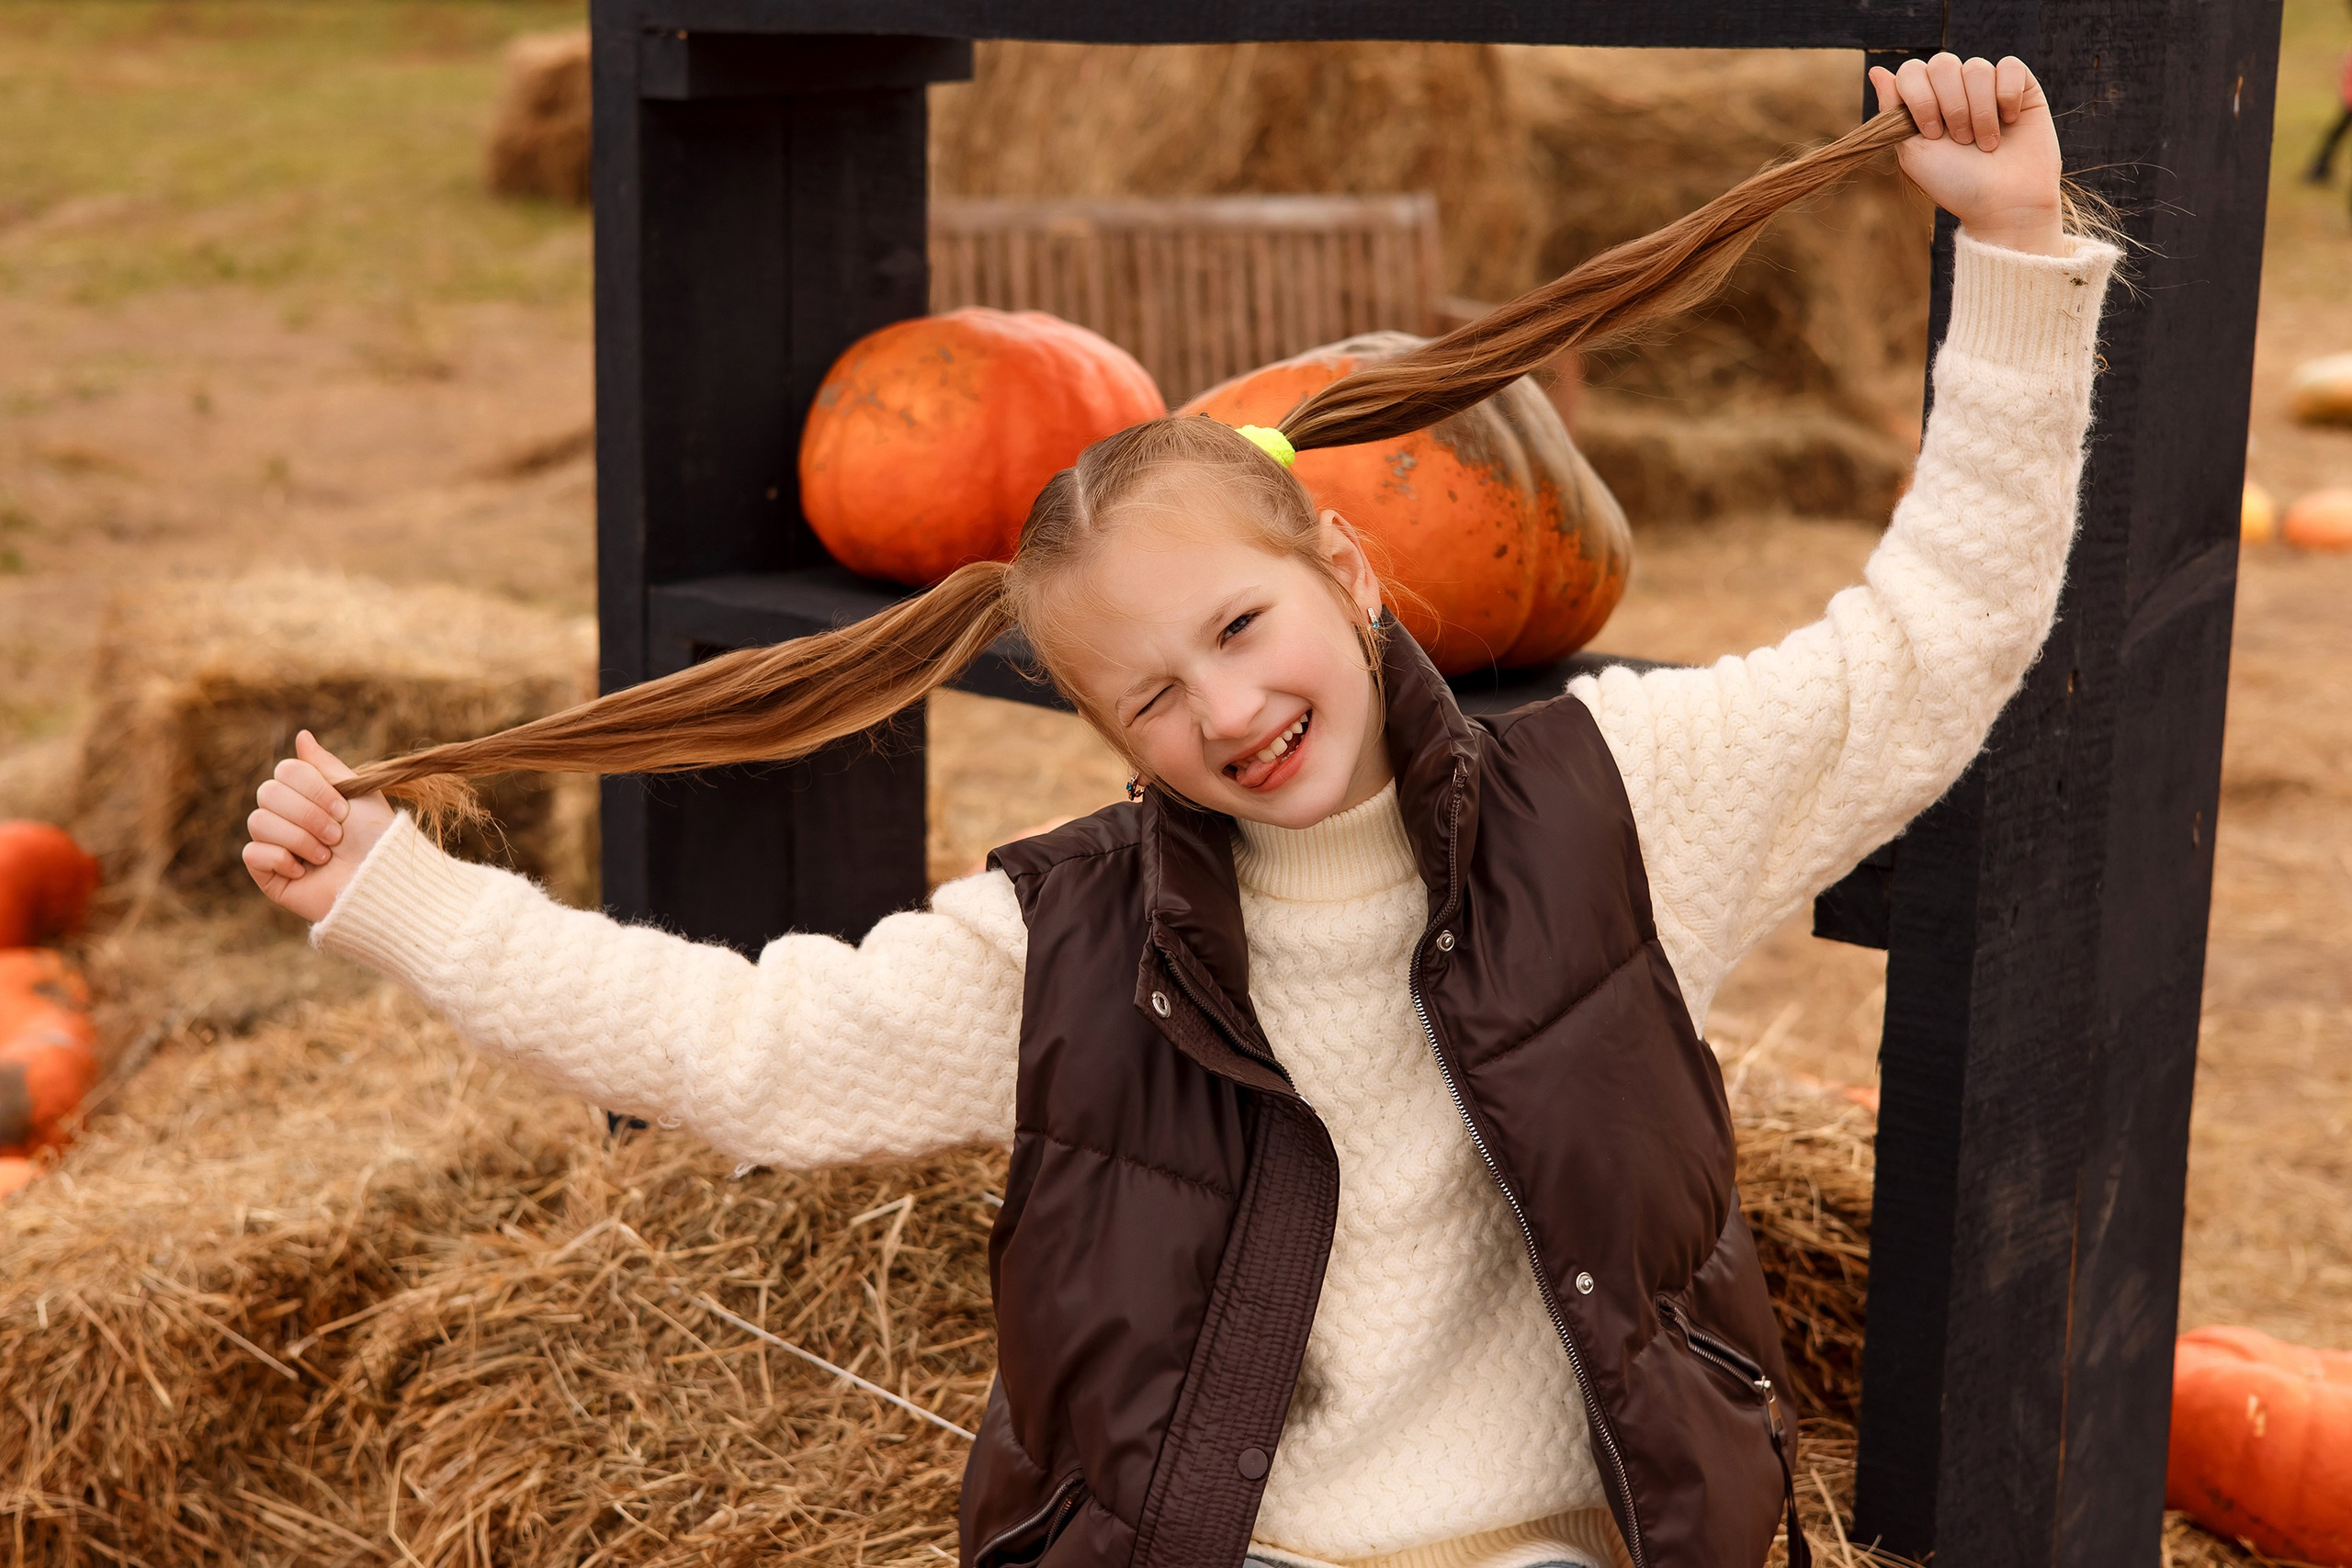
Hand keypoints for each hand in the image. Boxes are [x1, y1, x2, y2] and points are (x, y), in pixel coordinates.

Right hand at [243, 731, 394, 922]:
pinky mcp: (267, 873)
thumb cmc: (375, 837)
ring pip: (257, 821)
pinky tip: (304, 870)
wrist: (379, 881)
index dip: (313, 789)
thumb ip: (326, 765)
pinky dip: (281, 859)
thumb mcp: (356, 792)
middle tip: (337, 836)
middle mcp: (285, 816)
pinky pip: (252, 853)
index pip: (285, 771)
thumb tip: (302, 735)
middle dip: (308, 815)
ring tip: (326, 856)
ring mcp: (274, 844)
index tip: (343, 810)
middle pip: (267, 793)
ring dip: (299, 839)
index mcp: (305, 794)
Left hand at [1871, 54, 2065, 255]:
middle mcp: (1955, 91)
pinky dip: (2007, 96)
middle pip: (1943, 63)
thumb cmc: (1955, 183)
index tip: (1932, 133)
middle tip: (1961, 140)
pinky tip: (2010, 121)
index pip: (1911, 71)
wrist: (2003, 202)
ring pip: (1977, 68)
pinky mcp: (2021, 88)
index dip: (1920, 97)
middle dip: (1951, 105)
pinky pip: (2010, 66)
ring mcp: (1988, 87)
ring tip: (1986, 143)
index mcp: (1925, 103)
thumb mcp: (1912, 151)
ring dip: (1980, 110)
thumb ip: (1893, 109)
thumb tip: (1876, 70)